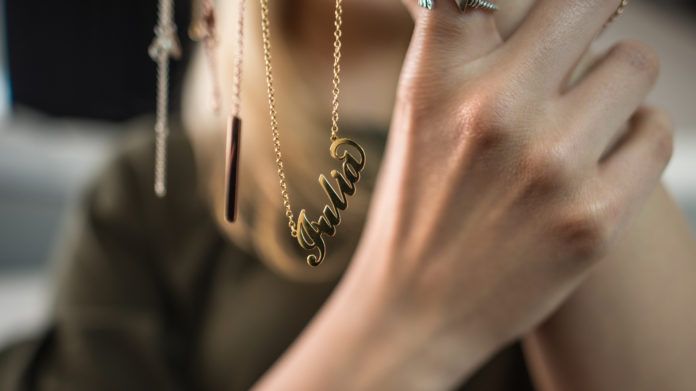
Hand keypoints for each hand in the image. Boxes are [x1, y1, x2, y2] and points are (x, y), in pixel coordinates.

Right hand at [347, 0, 671, 380]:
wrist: (417, 308)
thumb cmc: (419, 203)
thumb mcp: (418, 112)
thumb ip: (462, 45)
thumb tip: (504, 1)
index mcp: (438, 78)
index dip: (540, 1)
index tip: (549, 20)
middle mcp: (494, 110)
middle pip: (589, 0)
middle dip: (586, 17)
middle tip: (575, 46)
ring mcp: (550, 164)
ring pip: (635, 63)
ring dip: (615, 83)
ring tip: (584, 114)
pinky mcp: (595, 217)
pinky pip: (658, 132)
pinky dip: (637, 137)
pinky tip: (602, 156)